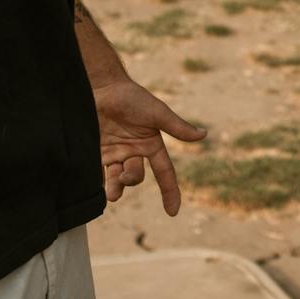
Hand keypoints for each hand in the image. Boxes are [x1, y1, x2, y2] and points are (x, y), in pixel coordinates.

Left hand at [93, 78, 207, 216]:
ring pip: (117, 179)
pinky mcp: (96, 152)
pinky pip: (98, 173)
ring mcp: (114, 153)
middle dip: (131, 180)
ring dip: (115, 189)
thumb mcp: (157, 113)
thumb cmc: (132, 97)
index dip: (170, 191)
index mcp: (151, 145)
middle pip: (136, 176)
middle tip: (123, 177)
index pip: (164, 172)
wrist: (103, 86)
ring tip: (112, 194)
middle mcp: (133, 152)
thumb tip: (203, 135)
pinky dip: (98, 183)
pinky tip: (95, 188)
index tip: (173, 212)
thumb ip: (177, 127)